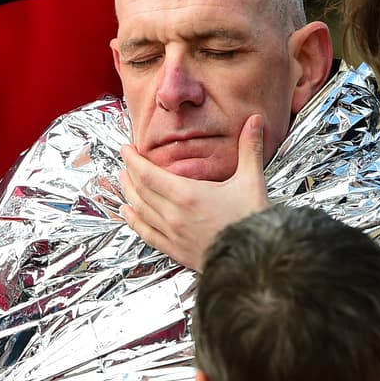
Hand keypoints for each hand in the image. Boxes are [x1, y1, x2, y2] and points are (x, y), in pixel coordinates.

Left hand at [120, 114, 269, 270]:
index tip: (126, 149)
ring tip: (124, 180)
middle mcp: (173, 214)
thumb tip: (255, 120)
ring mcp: (172, 234)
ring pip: (139, 210)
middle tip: (126, 160)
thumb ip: (250, 149)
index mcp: (187, 194)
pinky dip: (133, 221)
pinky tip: (128, 213)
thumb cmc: (251, 220)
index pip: (147, 173)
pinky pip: (146, 233)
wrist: (255, 261)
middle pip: (140, 190)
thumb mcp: (251, 181)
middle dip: (129, 173)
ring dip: (128, 193)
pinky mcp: (175, 250)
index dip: (133, 160)